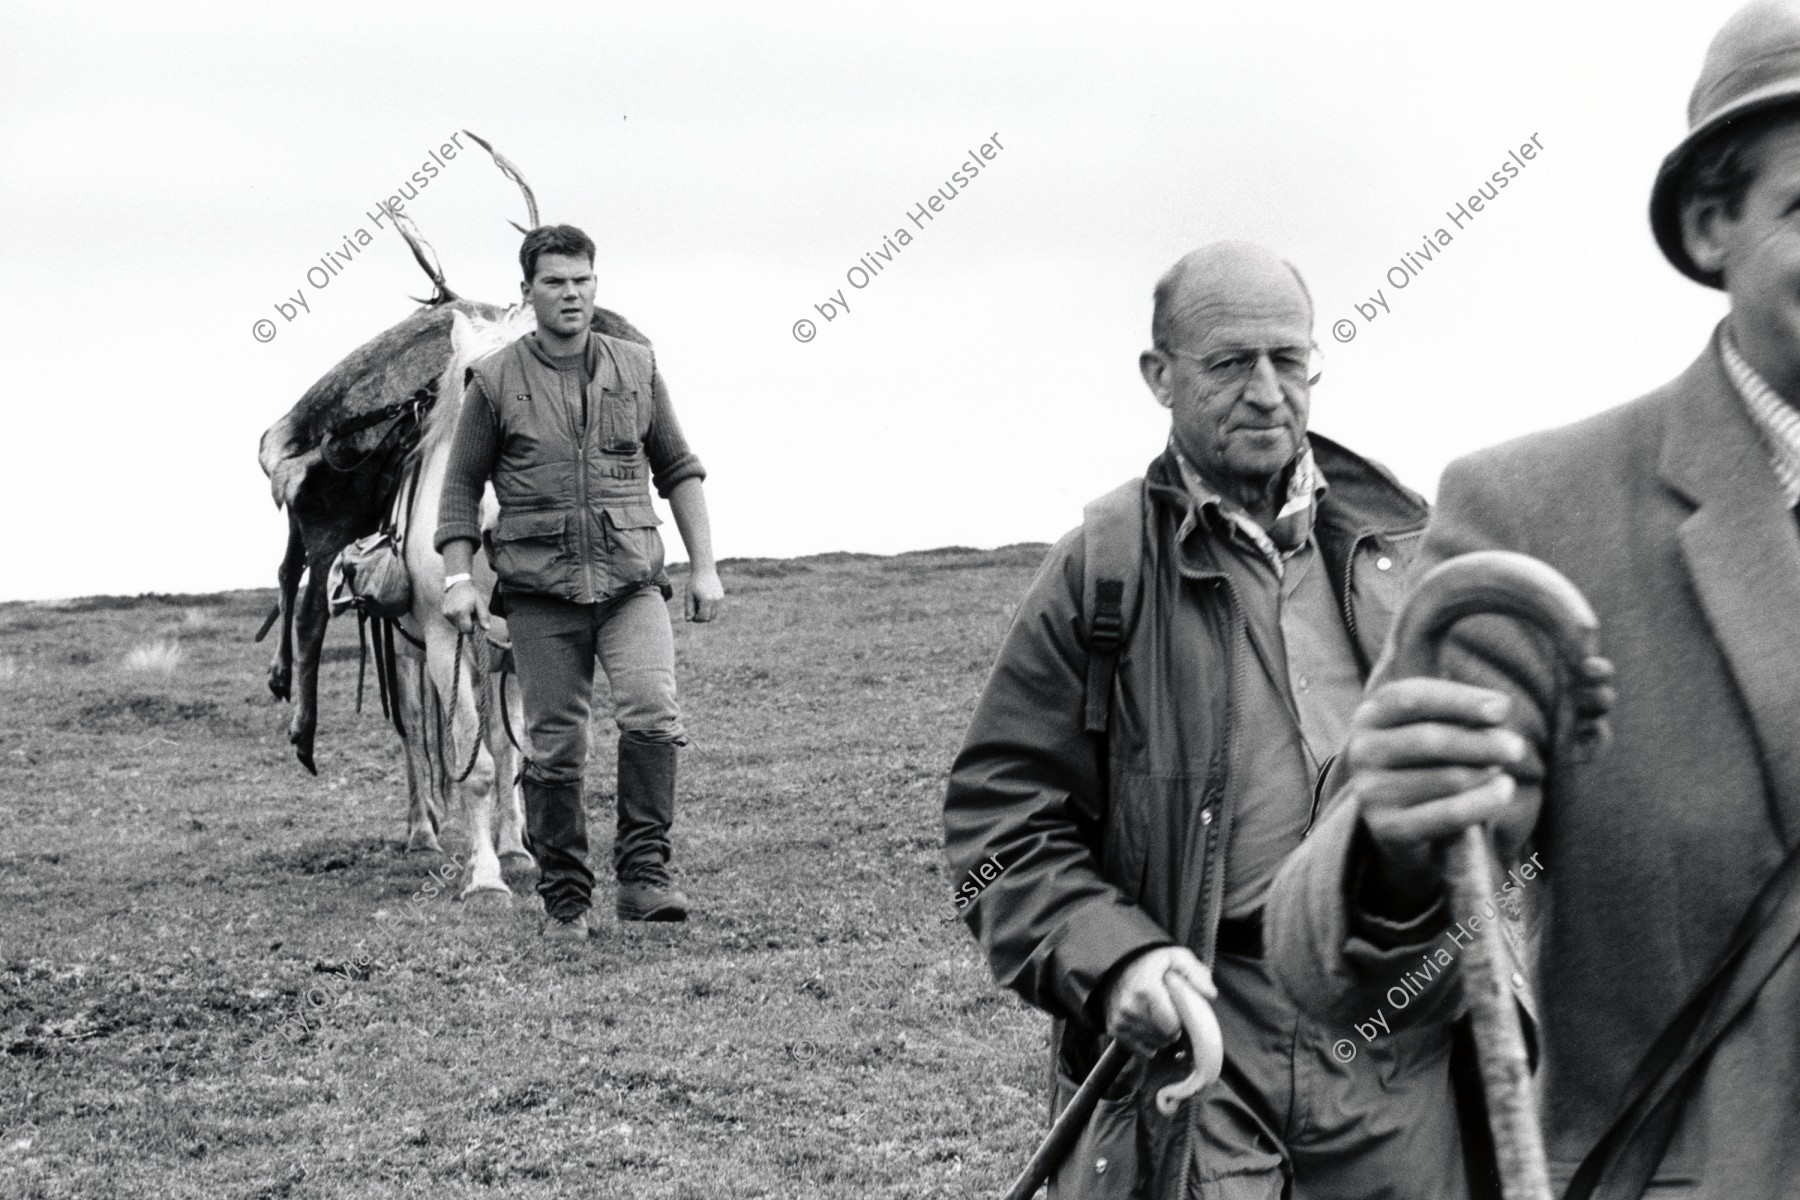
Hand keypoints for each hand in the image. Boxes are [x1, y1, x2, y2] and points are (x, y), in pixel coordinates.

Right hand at [442, 580, 488, 635]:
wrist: (459, 584)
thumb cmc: (472, 593)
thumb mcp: (480, 603)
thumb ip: (483, 616)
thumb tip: (486, 629)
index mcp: (461, 612)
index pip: (467, 630)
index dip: (473, 627)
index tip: (476, 620)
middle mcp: (452, 614)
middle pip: (461, 629)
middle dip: (468, 625)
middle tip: (471, 615)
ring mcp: (446, 613)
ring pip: (456, 625)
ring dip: (462, 622)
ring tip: (466, 611)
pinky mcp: (444, 612)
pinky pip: (452, 621)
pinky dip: (457, 618)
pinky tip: (460, 610)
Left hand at [685, 566, 723, 622]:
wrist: (704, 569)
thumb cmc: (694, 583)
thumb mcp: (688, 596)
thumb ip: (689, 609)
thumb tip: (688, 620)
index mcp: (707, 600)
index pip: (703, 618)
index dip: (696, 619)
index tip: (691, 614)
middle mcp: (716, 600)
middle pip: (709, 618)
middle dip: (701, 617)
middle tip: (694, 609)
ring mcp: (720, 599)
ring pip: (714, 615)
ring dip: (706, 614)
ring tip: (699, 605)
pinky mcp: (721, 597)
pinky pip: (716, 609)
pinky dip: (710, 609)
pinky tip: (703, 600)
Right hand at [1101, 946, 1216, 1059]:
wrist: (1116, 964)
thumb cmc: (1151, 963)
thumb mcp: (1176, 957)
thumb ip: (1196, 973)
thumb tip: (1210, 994)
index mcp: (1146, 989)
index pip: (1173, 1025)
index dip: (1181, 1019)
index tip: (1177, 1005)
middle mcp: (1129, 1007)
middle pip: (1165, 1037)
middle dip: (1173, 1028)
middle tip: (1169, 1010)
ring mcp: (1120, 1020)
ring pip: (1155, 1044)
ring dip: (1161, 1035)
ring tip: (1157, 1015)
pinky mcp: (1115, 1029)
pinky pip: (1141, 1049)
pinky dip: (1148, 1041)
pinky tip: (1148, 1024)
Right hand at [1346, 677, 1532, 907]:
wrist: (1407, 818)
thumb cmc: (1428, 758)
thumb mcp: (1433, 721)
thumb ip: (1453, 701)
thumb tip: (1491, 699)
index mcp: (1371, 715)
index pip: (1413, 698)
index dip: (1460, 701)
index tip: (1503, 709)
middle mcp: (1362, 751)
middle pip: (1429, 740)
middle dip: (1482, 742)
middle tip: (1517, 748)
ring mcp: (1371, 792)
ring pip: (1446, 778)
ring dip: (1486, 773)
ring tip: (1503, 772)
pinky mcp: (1387, 828)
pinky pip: (1449, 814)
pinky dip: (1484, 803)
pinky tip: (1503, 792)